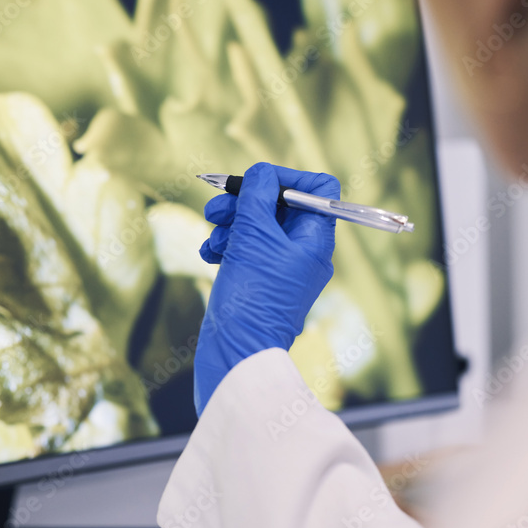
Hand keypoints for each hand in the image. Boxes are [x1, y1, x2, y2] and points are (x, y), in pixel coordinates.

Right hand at [194, 162, 339, 414]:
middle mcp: (304, 251)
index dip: (287, 178)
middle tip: (216, 209)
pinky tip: (209, 256)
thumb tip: (262, 173)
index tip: (255, 182)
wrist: (237, 354)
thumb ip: (258, 197)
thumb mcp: (255, 236)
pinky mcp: (259, 282)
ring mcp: (281, 268)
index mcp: (316, 238)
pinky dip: (227, 246)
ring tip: (211, 238)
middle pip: (279, 205)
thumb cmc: (252, 296)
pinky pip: (245, 250)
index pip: (318, 188)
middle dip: (245, 202)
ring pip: (257, 227)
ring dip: (229, 225)